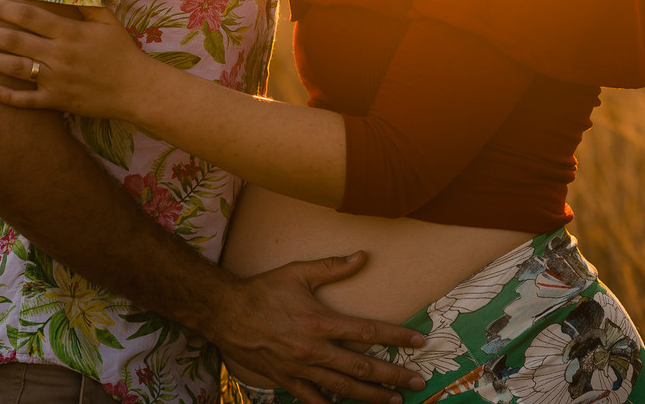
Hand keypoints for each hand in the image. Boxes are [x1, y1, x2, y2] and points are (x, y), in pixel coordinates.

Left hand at [0, 0, 142, 118]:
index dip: (8, 11)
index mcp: (69, 34)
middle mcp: (59, 56)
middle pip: (17, 42)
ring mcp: (56, 80)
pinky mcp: (58, 101)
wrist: (136, 88)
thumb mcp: (108, 22)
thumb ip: (87, 3)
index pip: (31, 18)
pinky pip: (27, 100)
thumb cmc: (122, 52)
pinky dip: (7, 97)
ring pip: (16, 69)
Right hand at [208, 253, 426, 403]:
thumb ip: (332, 267)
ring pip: (343, 388)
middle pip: (362, 367)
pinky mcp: (286, 380)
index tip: (419, 341)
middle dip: (393, 375)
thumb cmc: (262, 290)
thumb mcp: (298, 273)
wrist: (225, 313)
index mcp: (320, 322)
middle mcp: (313, 350)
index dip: (396, 336)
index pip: (368, 331)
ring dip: (371, 395)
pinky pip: (312, 400)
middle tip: (418, 381)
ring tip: (394, 400)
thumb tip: (363, 256)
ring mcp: (300, 369)